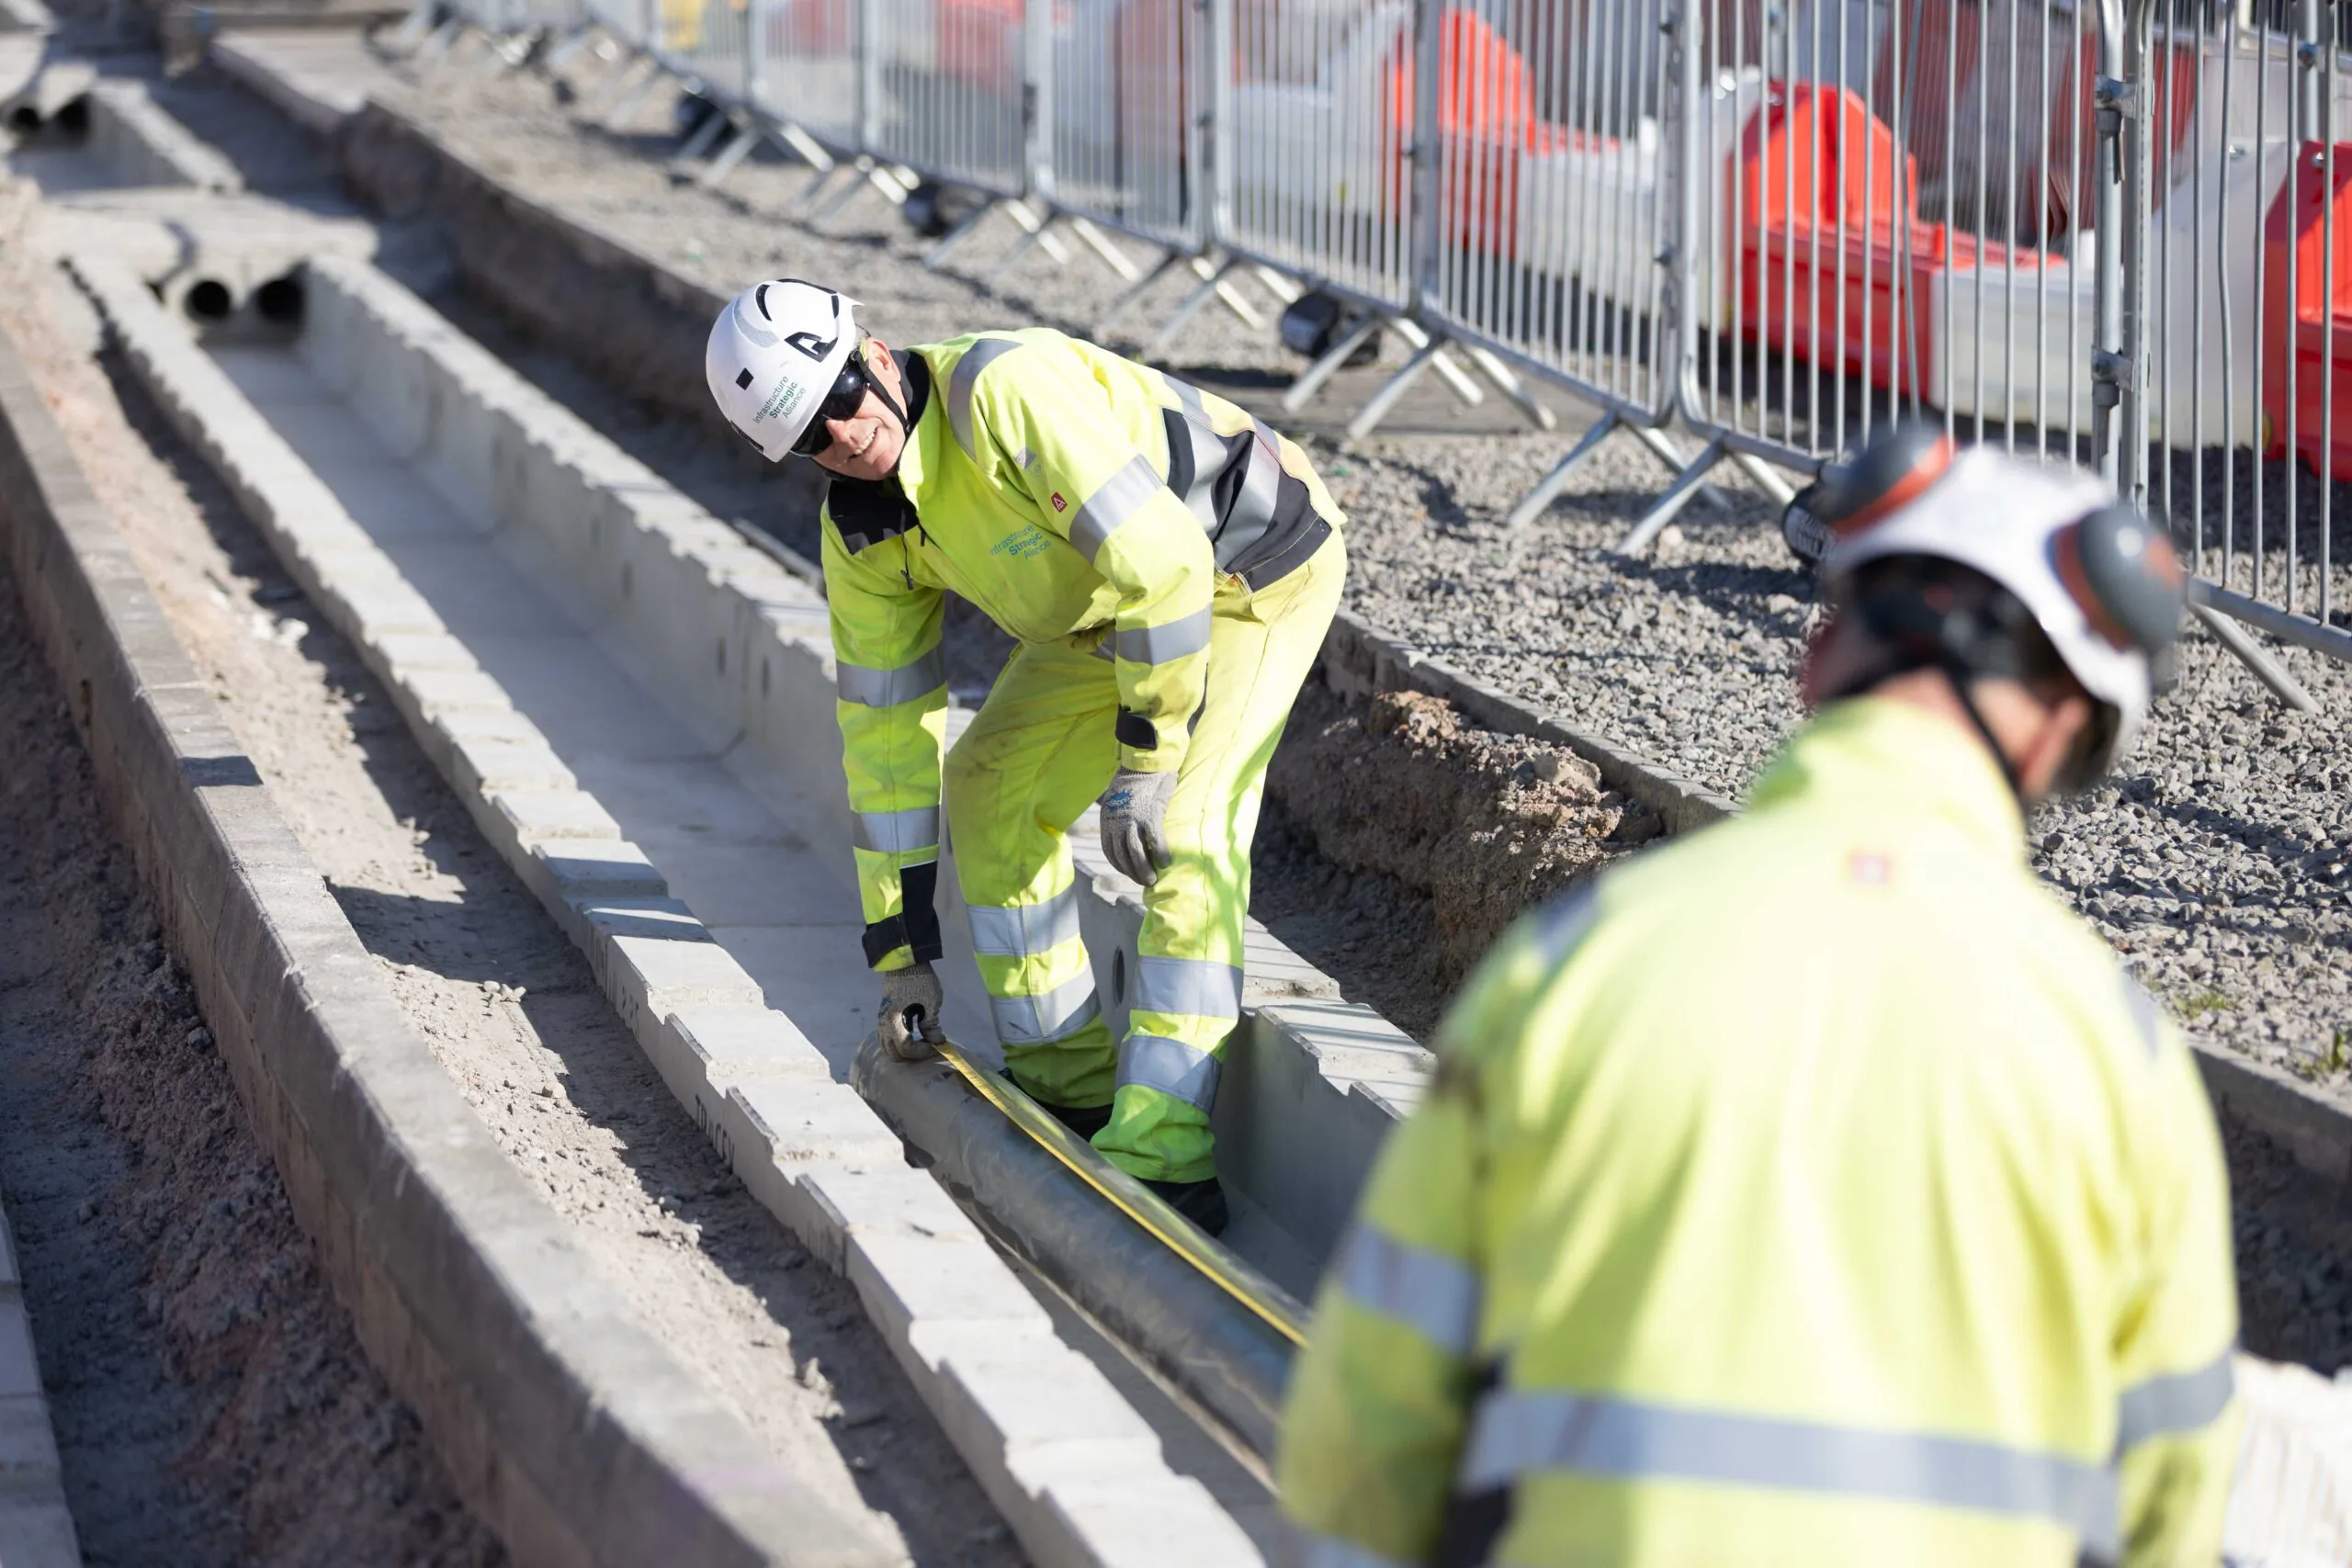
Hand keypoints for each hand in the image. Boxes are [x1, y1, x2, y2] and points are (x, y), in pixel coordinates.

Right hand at [876, 962, 945, 1060]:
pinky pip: (885, 1037)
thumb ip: (932, 1026)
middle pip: (894, 1053)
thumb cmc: (920, 981)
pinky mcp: (883, 1015)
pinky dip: (896, 1043)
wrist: (905, 962)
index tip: (936, 1046)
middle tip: (928, 1047)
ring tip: (920, 1043)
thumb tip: (937, 1042)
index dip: (922, 1052)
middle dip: (913, 1055)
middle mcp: (884, 1024)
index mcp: (895, 1022)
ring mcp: (881, 1020)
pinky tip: (911, 1037)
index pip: (906, 1049)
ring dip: (903, 1051)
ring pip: (887, 1047)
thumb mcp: (931, 1004)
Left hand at [1097, 767, 1177, 886]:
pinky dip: (1161, 853)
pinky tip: (1167, 863)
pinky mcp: (1149, 815)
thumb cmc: (1134, 779)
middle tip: (1145, 882)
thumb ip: (1120, 814)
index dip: (1120, 866)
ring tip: (1152, 879)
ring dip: (1144, 869)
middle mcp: (1116, 823)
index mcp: (1107, 820)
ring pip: (1136, 853)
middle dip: (1133, 873)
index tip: (1130, 873)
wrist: (1144, 760)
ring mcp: (1132, 820)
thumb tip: (1127, 828)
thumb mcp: (1118, 798)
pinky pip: (1155, 841)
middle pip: (1122, 856)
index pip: (1110, 851)